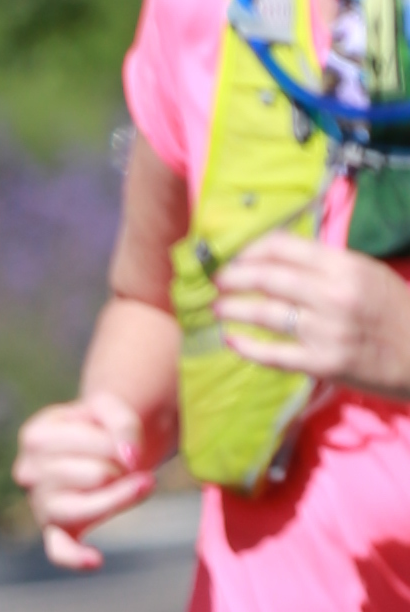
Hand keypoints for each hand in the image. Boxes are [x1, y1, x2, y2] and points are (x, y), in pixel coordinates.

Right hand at [13, 390, 156, 573]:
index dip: (123, 442)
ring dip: (120, 496)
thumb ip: (123, 422)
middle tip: (119, 464)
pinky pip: (59, 550)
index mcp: (34, 436)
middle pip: (98, 476)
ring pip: (89, 507)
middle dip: (122, 469)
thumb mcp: (109, 405)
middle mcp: (28, 473)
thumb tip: (131, 461)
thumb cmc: (98, 425)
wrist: (93, 446)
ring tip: (130, 485)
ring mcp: (39, 505)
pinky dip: (76, 557)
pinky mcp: (54, 531)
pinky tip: (95, 560)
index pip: (97, 444)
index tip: (121, 440)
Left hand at [214, 229, 409, 401]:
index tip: (237, 257)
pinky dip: (247, 346)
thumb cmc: (394, 310)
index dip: (251, 250)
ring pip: (265, 314)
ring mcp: (327, 331)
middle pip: (268, 278)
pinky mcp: (323, 363)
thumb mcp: (367, 273)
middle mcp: (334, 295)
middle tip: (218, 281)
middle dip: (234, 277)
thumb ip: (326, 264)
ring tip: (218, 307)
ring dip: (233, 308)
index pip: (284, 248)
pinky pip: (273, 354)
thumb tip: (277, 257)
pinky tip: (231, 339)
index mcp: (345, 266)